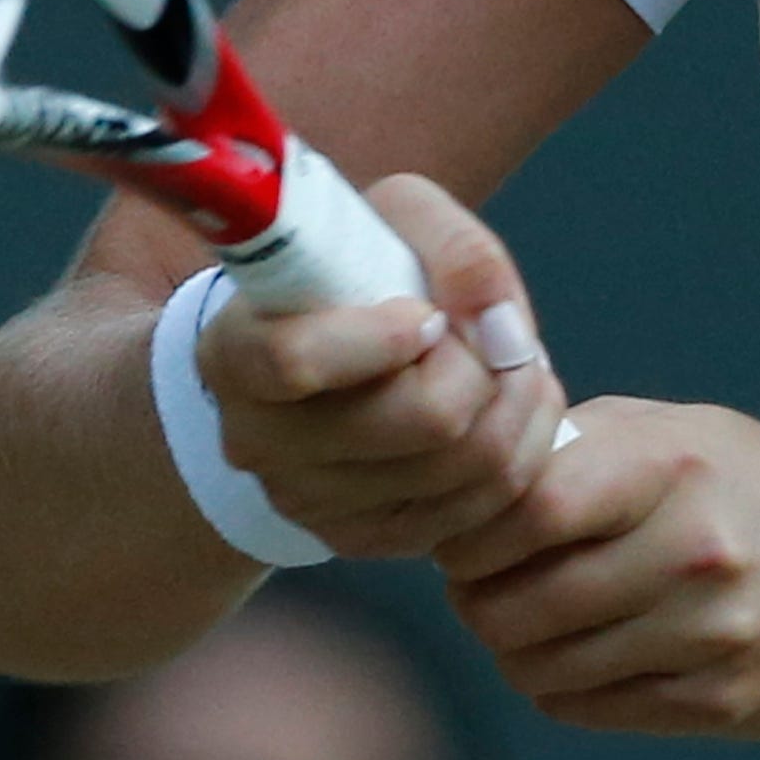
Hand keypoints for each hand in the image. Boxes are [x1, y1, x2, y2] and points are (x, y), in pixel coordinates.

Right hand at [191, 173, 569, 558]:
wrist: (332, 349)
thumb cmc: (358, 272)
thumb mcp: (394, 221)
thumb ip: (454, 248)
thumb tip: (500, 327)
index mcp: (237, 353)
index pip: (297, 360)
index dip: (385, 336)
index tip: (426, 314)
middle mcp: (259, 440)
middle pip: (421, 419)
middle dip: (485, 365)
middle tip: (494, 333)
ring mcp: (311, 502)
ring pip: (467, 465)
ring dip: (519, 402)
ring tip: (512, 361)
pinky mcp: (367, 538)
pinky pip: (483, 509)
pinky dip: (522, 450)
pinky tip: (510, 408)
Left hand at [435, 398, 759, 740]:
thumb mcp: (685, 431)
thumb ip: (586, 443)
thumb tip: (483, 472)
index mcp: (675, 467)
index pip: (532, 508)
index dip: (474, 529)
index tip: (463, 529)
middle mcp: (692, 553)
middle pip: (518, 603)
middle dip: (475, 597)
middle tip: (479, 579)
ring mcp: (705, 636)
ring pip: (540, 667)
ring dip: (513, 646)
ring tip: (528, 613)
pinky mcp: (711, 703)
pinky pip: (584, 709)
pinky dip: (558, 686)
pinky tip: (576, 651)